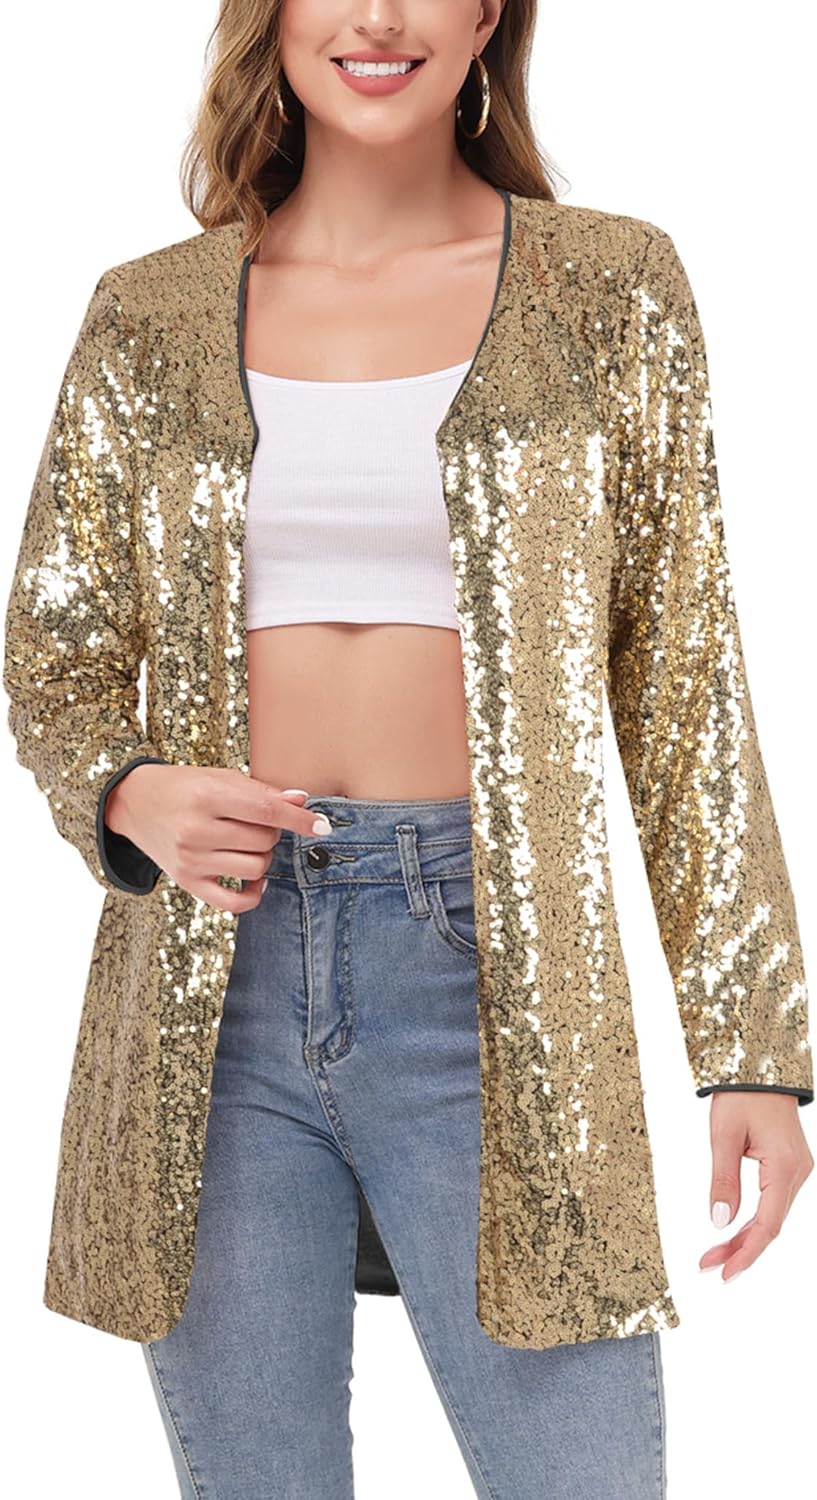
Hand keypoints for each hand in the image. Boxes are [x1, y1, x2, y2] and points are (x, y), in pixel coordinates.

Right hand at [105, 764, 330, 911]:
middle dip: (273, 832)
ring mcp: (190, 860)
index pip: (266, 811)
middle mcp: (196, 830)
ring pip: (255, 869)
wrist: (134, 803)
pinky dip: (253, 894)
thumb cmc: (184, 786)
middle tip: (259, 822)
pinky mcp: (187, 883)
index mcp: (207, 797)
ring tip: (249, 844)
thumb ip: (261, 791)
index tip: (323, 826)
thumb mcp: (219, 777)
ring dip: (264, 857)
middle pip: (263, 841)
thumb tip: (301, 801)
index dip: (299, 819)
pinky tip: (253, 880)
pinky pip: (234, 903)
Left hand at [699, 1092, 813, 1281]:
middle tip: (708, 1265)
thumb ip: (723, 1180)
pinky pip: (774, 1202)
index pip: (767, 1224)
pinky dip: (755, 1219)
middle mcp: (798, 1173)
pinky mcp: (791, 1166)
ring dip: (746, 1236)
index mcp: (784, 1167)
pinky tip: (735, 1231)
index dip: (746, 1252)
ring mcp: (797, 1170)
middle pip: (771, 1225)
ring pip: (773, 1216)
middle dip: (740, 1249)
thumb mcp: (723, 1136)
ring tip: (715, 1254)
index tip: (724, 1272)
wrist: (762, 1068)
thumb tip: (720, 1222)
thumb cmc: (742, 1095)